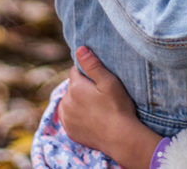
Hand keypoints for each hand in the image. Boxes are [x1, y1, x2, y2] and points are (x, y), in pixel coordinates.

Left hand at [59, 47, 161, 168]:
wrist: (120, 138)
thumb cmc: (118, 107)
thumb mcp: (109, 82)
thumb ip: (92, 65)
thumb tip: (79, 49)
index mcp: (75, 87)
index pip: (75, 71)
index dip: (87, 73)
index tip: (99, 80)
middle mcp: (66, 102)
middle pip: (71, 87)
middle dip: (82, 87)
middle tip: (100, 94)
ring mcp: (66, 118)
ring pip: (68, 102)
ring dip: (77, 101)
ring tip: (96, 107)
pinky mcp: (69, 131)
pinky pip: (69, 117)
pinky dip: (76, 115)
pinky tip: (90, 117)